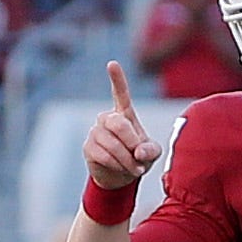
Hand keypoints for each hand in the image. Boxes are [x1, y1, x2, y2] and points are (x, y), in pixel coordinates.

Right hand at [82, 61, 159, 191]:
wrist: (121, 176)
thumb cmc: (139, 158)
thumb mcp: (152, 154)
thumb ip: (151, 150)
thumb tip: (139, 151)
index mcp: (124, 113)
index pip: (120, 93)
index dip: (117, 78)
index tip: (112, 64)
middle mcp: (107, 118)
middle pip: (118, 124)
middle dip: (131, 142)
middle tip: (139, 156)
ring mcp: (96, 131)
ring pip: (112, 144)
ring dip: (127, 159)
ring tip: (134, 167)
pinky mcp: (88, 146)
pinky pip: (104, 155)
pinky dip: (117, 165)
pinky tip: (123, 169)